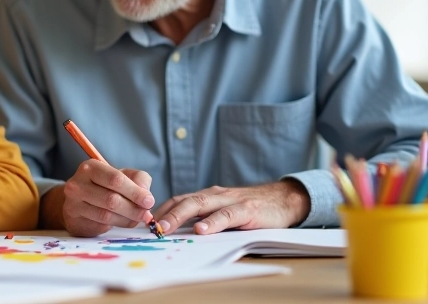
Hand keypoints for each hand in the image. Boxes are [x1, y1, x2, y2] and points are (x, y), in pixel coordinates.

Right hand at [51, 160, 154, 236]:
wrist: (77, 201)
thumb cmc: (103, 186)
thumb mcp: (121, 175)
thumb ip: (138, 180)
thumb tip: (147, 196)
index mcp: (90, 167)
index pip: (115, 179)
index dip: (135, 192)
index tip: (149, 201)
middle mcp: (77, 184)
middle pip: (111, 199)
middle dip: (133, 208)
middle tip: (146, 214)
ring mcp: (73, 204)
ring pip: (107, 215)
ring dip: (127, 219)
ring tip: (138, 219)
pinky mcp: (74, 221)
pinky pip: (101, 225)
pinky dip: (118, 225)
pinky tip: (124, 222)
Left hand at [154, 180, 309, 234]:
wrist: (283, 199)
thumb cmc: (251, 208)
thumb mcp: (223, 210)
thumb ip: (204, 217)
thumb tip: (178, 232)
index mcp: (208, 196)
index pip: (179, 200)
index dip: (161, 209)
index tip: (144, 221)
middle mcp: (216, 195)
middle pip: (185, 201)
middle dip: (165, 213)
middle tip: (149, 226)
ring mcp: (230, 200)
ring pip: (201, 205)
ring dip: (180, 216)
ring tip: (165, 228)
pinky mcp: (247, 210)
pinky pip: (226, 215)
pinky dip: (212, 222)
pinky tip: (201, 230)